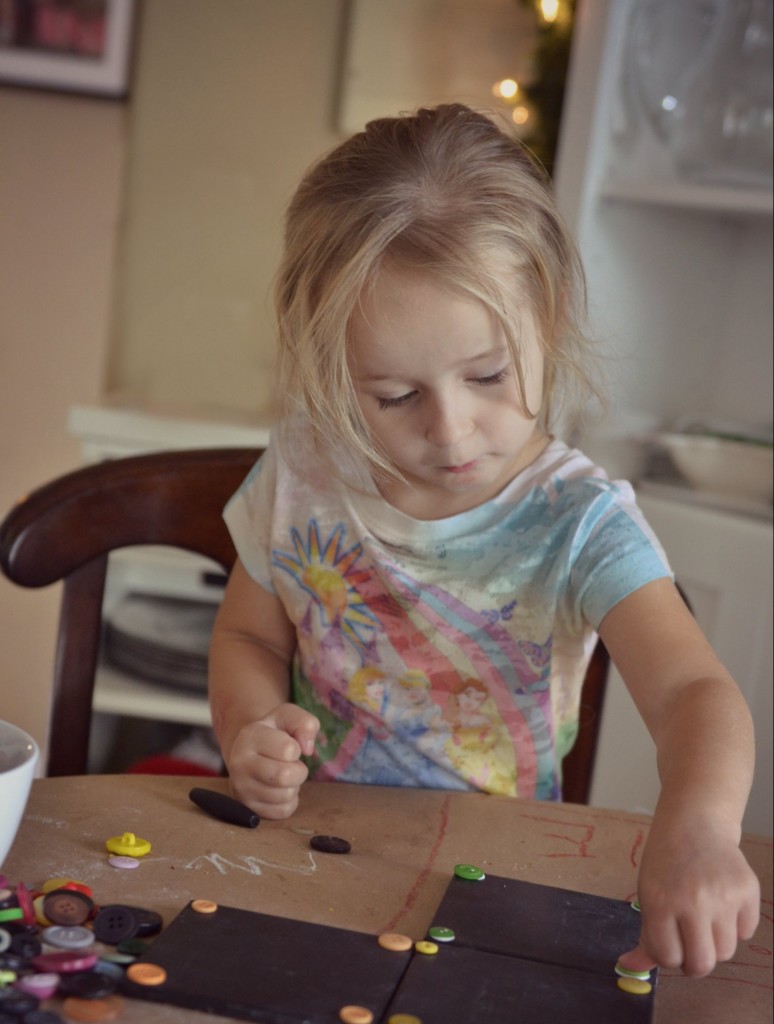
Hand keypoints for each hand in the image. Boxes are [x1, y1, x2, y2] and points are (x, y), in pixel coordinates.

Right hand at [226, 703, 319, 819]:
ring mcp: (241, 788)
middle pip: (285, 776)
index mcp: (249, 736)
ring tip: (282, 774)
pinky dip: (289, 801)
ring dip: (293, 785)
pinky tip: (278, 788)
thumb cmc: (274, 733)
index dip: (296, 748)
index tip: (288, 746)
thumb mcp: (288, 716)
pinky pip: (283, 811)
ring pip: (285, 796)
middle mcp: (239, 763)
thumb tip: (308, 749)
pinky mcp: (249, 808)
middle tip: (291, 764)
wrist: (250, 752)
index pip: (288, 750)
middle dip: (298, 770)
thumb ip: (305, 723)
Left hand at [618, 824, 759, 976]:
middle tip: (691, 945)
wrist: (695, 824)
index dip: (669, 956)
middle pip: (702, 964)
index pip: (668, 957)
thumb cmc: (666, 862)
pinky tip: (723, 901)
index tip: (670, 943)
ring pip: (726, 952)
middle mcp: (692, 900)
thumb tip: (628, 965)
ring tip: (706, 917)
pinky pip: (746, 932)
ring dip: (716, 943)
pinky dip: (736, 925)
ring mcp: (723, 896)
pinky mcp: (747, 890)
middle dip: (695, 963)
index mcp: (660, 901)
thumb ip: (646, 935)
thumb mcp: (647, 893)